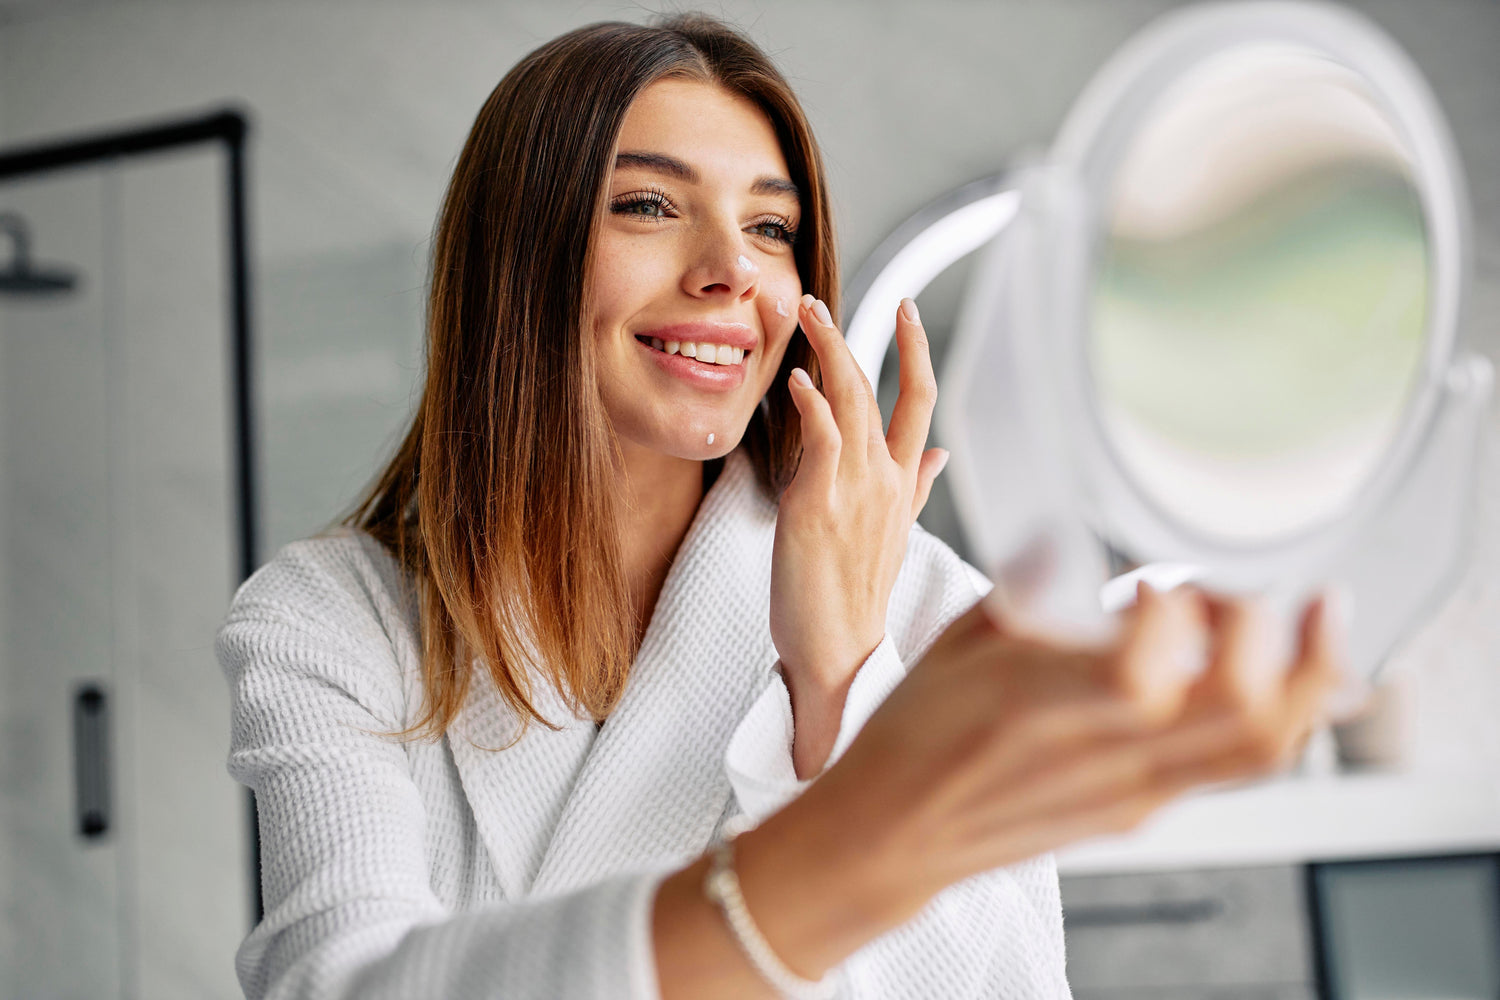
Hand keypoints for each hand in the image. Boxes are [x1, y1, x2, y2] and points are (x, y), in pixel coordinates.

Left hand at [769, 295, 947, 727]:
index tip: (907, 309)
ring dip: (829, 352)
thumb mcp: (893, 535)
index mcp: (901, 484)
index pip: (921, 402)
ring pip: (852, 402)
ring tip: (805, 315)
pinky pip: (821, 441)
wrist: (840, 656)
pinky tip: (798, 380)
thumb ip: (914, 488)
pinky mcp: (818, 506)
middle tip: (821, 300)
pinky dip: (812, 405)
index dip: (916, 351)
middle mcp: (885, 480)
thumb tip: (939, 454)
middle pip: (882, 389)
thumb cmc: (855, 600)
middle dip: (857, 336)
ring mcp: (855, 491)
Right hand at [801, 582, 1349, 924]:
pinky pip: (1237, 763)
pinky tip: (1264, 667)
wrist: (892, 834)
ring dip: (1308, 678)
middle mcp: (1099, 760)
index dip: (1171, 619)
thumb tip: (1070, 538)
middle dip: (1276, 636)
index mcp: (1036, 707)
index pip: (1143, 680)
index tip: (1152, 581)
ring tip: (1310, 622)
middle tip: (1245, 590)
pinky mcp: (1142, 810)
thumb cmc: (913, 737)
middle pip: (1244, 716)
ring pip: (1262, 746)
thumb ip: (1028, 586)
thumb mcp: (955, 639)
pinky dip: (1274, 707)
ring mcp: (1131, 793)